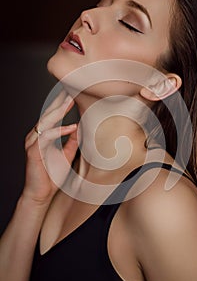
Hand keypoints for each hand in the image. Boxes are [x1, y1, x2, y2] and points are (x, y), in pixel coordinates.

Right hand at [23, 90, 77, 204]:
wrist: (41, 194)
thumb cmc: (52, 175)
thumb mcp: (67, 154)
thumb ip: (71, 140)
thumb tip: (80, 127)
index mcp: (44, 135)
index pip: (53, 114)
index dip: (62, 102)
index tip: (73, 91)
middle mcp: (37, 136)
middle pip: (48, 113)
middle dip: (60, 100)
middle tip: (71, 87)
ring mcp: (34, 143)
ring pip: (45, 122)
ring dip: (58, 111)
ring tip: (70, 100)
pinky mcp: (33, 152)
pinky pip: (46, 138)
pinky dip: (58, 131)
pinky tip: (70, 127)